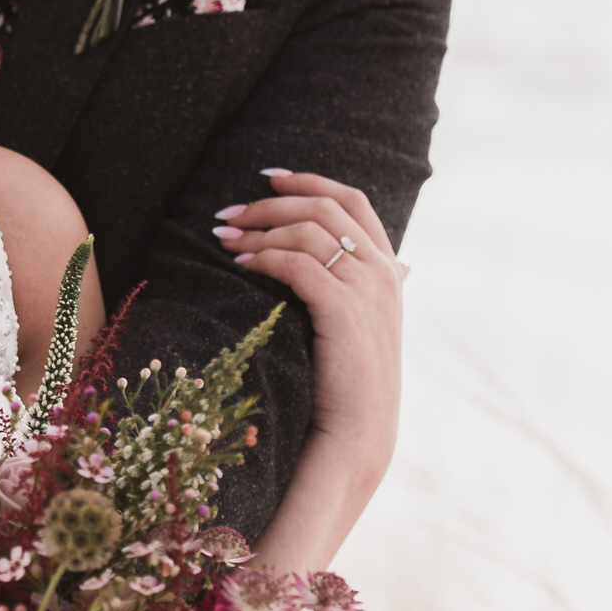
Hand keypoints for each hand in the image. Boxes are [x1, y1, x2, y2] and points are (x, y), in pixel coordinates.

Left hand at [213, 169, 405, 505]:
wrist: (359, 434)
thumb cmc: (347, 385)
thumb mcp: (359, 327)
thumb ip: (354, 289)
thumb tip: (329, 261)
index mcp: (389, 269)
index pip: (353, 200)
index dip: (309, 180)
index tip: (266, 176)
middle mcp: (384, 273)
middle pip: (323, 209)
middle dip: (269, 204)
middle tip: (227, 213)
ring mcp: (368, 291)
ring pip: (307, 233)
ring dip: (259, 230)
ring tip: (222, 239)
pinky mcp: (345, 312)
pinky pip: (298, 265)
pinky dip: (265, 258)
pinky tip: (239, 265)